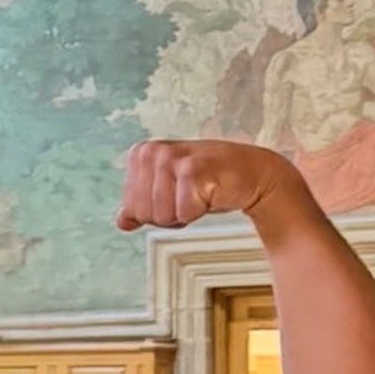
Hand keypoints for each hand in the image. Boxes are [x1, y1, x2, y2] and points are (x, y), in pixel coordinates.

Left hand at [115, 140, 308, 232]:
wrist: (252, 172)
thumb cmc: (209, 181)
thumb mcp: (169, 191)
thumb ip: (142, 205)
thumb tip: (121, 222)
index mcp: (140, 154)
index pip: (132, 208)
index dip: (156, 212)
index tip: (177, 194)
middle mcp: (152, 152)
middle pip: (144, 214)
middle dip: (169, 215)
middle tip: (191, 195)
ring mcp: (171, 159)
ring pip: (162, 216)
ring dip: (184, 214)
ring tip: (201, 194)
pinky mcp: (192, 171)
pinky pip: (182, 214)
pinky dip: (198, 212)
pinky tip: (211, 193)